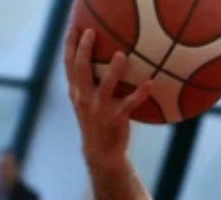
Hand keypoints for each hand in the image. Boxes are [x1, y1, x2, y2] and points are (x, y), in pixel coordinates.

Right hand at [65, 28, 155, 169]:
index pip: (69, 64)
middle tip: (91, 32)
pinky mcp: (116, 118)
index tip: (74, 26)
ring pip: (106, 86)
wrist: (101, 152)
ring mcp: (99, 109)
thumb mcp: (87, 102)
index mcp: (76, 91)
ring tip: (121, 55)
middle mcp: (84, 98)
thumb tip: (103, 57)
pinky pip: (130, 103)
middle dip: (84, 49)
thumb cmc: (97, 121)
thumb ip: (89, 82)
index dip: (69, 44)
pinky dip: (140, 93)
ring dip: (114, 70)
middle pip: (81, 69)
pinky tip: (150, 82)